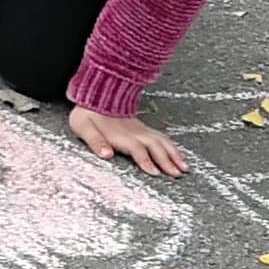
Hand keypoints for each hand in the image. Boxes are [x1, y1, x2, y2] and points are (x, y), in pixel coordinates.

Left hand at [68, 99, 187, 178]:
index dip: (146, 160)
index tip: (155, 172)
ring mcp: (140, 129)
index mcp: (120, 135)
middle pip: (155, 146)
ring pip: (161, 141)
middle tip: (177, 174)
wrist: (96, 94)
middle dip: (167, 160)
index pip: (137, 148)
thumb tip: (106, 155)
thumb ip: (96, 142)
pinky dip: (172, 146)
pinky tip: (178, 154)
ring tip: (184, 167)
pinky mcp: (143, 128)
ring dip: (174, 154)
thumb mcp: (84, 127)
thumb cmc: (88, 114)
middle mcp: (134, 132)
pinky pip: (161, 137)